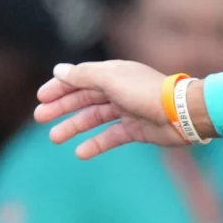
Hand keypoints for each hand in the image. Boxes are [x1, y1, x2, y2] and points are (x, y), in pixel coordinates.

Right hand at [34, 61, 187, 158]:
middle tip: (40, 118)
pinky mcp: (136, 130)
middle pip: (84, 98)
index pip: (80, 78)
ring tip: (55, 138)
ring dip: (74, 127)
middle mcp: (119, 90)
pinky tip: (80, 152)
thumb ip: (83, 75)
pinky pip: (110, 137)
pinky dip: (95, 144)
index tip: (41, 98)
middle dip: (62, 107)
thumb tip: (59, 70)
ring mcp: (127, 111)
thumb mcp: (111, 79)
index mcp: (113, 74)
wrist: (182, 114)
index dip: (60, 87)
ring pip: (94, 118)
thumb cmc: (146, 92)